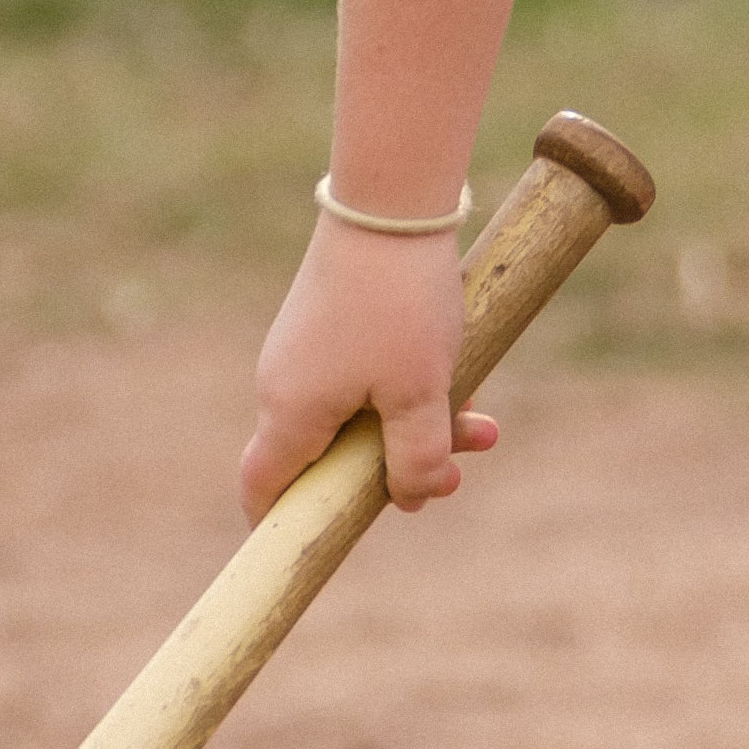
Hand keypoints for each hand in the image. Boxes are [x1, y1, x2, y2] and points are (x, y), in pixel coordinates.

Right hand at [236, 215, 500, 525]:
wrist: (392, 202)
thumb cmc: (399, 303)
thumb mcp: (420, 393)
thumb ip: (417, 459)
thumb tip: (415, 499)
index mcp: (289, 412)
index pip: (263, 489)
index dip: (284, 527)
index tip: (321, 545)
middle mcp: (286, 385)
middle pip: (329, 459)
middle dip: (397, 472)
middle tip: (457, 474)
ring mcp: (308, 352)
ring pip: (362, 417)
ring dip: (421, 428)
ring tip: (485, 427)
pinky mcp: (333, 324)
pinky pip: (369, 379)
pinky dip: (412, 389)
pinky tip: (466, 378)